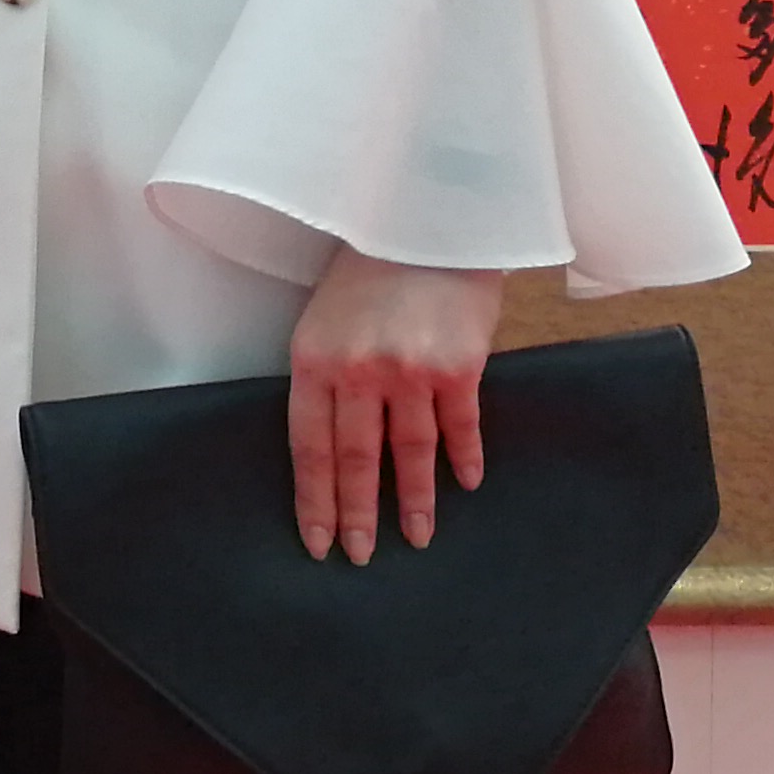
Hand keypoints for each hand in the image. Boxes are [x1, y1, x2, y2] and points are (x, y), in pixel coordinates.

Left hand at [286, 243, 505, 562]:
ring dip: (412, 501)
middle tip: (361, 557)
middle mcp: (359, 371)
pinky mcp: (459, 365)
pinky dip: (463, 458)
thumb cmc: (369, 268)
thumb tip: (333, 444)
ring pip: (409, 453)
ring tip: (417, 537)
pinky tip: (464, 485)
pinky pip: (459, 425)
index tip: (319, 541)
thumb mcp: (325, 318)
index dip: (314, 500)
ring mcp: (410, 370)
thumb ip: (327, 375)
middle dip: (356, 515)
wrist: (426, 216)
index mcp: (314, 359)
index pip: (309, 448)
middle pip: (355, 460)